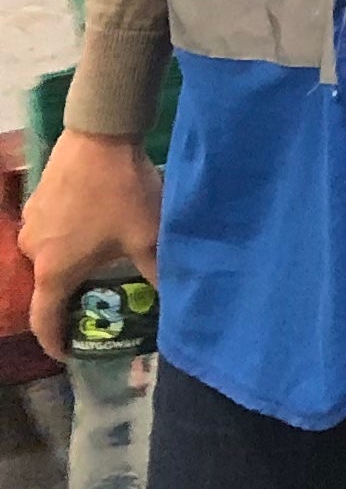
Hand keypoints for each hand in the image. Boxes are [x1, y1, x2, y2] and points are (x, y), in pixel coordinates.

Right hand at [18, 130, 160, 358]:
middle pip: (47, 288)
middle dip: (69, 299)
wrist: (100, 136)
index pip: (44, 321)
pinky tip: (91, 230)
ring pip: (48, 258)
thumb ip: (157, 270)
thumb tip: (173, 299)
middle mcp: (32, 253)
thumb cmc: (122, 192)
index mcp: (54, 271)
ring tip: (98, 265)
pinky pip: (48, 233)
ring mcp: (30, 226)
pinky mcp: (35, 202)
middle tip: (96, 303)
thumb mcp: (146, 236)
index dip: (54, 342)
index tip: (68, 352)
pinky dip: (65, 240)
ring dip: (69, 264)